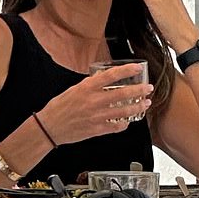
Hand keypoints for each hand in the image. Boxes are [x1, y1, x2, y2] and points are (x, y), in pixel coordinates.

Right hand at [38, 63, 152, 144]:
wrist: (50, 127)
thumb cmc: (59, 108)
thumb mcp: (74, 90)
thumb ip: (90, 85)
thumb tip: (103, 79)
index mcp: (87, 88)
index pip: (111, 75)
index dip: (127, 70)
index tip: (137, 67)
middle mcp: (93, 101)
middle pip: (123, 94)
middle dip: (139, 90)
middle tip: (148, 88)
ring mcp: (96, 116)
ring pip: (124, 111)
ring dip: (137, 107)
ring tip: (145, 103)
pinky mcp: (97, 130)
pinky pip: (116, 127)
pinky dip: (125, 123)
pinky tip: (128, 121)